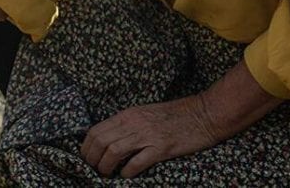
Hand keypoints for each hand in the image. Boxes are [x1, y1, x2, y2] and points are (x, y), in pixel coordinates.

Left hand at [80, 95, 219, 178]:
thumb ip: (126, 124)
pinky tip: (127, 175)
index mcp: (128, 115)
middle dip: (92, 159)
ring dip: (106, 166)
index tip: (87, 158)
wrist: (203, 114)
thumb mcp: (144, 113)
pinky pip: (137, 162)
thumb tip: (108, 140)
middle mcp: (134, 123)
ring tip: (106, 174)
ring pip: (114, 151)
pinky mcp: (162, 148)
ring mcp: (148, 135)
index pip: (96, 130)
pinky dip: (128, 171)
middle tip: (94, 169)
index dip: (86, 147)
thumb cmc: (174, 115)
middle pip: (100, 142)